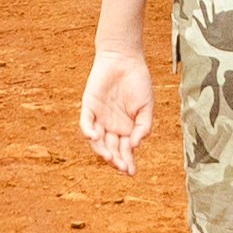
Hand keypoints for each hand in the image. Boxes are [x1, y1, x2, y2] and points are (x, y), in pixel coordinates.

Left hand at [78, 46, 153, 171]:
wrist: (125, 59)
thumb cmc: (138, 82)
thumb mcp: (147, 107)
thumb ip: (143, 127)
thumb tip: (134, 146)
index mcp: (126, 129)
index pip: (125, 151)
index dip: (128, 162)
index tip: (131, 172)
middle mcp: (111, 126)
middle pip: (111, 149)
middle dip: (117, 160)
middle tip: (122, 167)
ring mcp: (99, 118)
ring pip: (97, 141)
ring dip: (102, 151)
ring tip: (110, 158)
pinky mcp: (88, 107)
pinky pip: (86, 123)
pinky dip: (88, 132)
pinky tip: (94, 137)